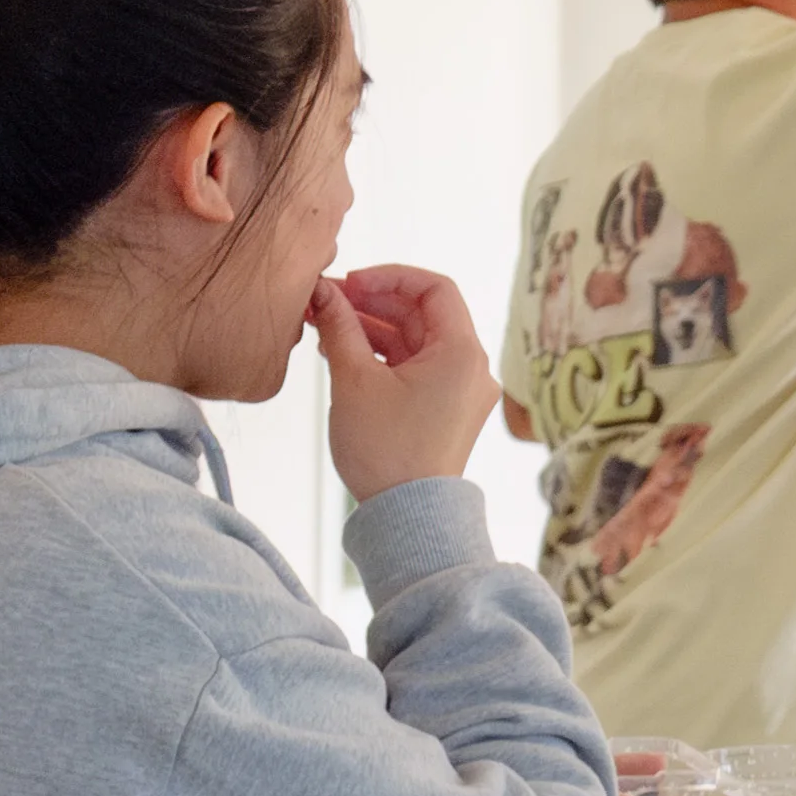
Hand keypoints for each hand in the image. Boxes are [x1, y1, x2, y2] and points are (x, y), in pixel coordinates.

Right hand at [314, 266, 500, 500]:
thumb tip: (323, 292)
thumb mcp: (354, 380)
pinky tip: (342, 352)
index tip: (350, 282)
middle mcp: (471, 368)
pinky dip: (383, 356)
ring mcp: (460, 390)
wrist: (406, 517)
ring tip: (325, 325)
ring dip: (372, 329)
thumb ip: (340, 327)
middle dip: (373, 302)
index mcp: (463, 353)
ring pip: (415, 342)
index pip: (434, 288)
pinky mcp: (445, 410)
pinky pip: (415, 367)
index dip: (389, 277)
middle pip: (423, 314)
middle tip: (327, 300)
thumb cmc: (386, 452)